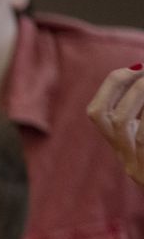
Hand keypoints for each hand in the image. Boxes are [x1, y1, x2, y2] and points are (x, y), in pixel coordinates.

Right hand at [87, 64, 143, 185]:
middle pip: (102, 117)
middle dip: (121, 86)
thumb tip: (143, 73)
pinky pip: (143, 135)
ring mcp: (141, 170)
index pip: (99, 114)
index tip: (134, 68)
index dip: (111, 85)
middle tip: (142, 70)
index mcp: (131, 155)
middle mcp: (131, 163)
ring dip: (142, 95)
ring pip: (126, 125)